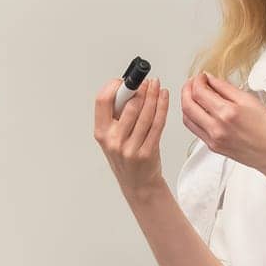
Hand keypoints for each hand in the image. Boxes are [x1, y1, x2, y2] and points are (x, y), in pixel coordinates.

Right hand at [93, 76, 169, 197]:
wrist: (138, 184)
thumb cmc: (125, 157)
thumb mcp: (112, 137)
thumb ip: (116, 115)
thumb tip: (128, 87)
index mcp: (101, 132)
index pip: (103, 101)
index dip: (114, 87)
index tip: (124, 80)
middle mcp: (113, 140)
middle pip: (129, 105)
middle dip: (140, 89)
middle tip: (146, 81)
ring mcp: (130, 148)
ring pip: (146, 113)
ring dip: (153, 94)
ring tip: (156, 85)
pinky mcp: (148, 151)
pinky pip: (158, 123)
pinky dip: (162, 106)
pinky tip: (163, 96)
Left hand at [180, 72, 265, 175]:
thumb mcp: (249, 100)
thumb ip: (225, 88)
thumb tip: (210, 79)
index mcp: (226, 113)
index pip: (199, 92)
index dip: (197, 80)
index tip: (202, 76)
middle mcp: (216, 128)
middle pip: (187, 104)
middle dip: (187, 89)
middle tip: (194, 82)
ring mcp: (212, 139)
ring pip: (187, 118)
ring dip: (186, 103)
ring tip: (194, 94)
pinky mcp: (212, 147)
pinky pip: (194, 129)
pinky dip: (192, 116)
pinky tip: (199, 109)